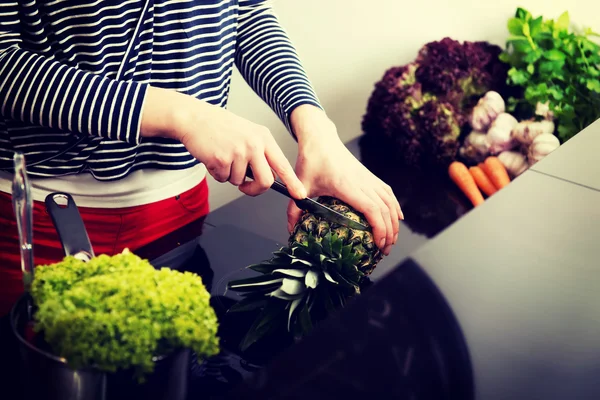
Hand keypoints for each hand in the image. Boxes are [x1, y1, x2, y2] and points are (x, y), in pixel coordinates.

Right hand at [140, 86, 305, 198]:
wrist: (193, 117)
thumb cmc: (219, 127)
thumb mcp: (247, 133)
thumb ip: (260, 152)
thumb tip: (267, 176)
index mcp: (263, 137)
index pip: (282, 164)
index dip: (293, 182)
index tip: (300, 194)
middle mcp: (254, 144)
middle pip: (266, 181)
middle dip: (255, 189)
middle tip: (245, 186)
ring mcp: (239, 151)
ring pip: (240, 181)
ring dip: (229, 175)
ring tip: (222, 157)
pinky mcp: (222, 159)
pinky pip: (223, 179)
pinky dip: (216, 173)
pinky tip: (213, 157)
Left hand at [288, 105, 402, 254]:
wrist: (320, 139)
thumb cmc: (311, 161)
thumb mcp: (301, 186)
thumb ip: (294, 209)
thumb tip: (290, 231)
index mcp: (347, 186)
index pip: (371, 209)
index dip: (380, 228)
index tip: (379, 244)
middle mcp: (362, 182)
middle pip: (384, 209)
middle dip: (389, 232)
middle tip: (385, 251)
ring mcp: (368, 178)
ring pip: (389, 201)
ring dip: (394, 221)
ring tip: (392, 239)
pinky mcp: (369, 175)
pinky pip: (387, 192)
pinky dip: (395, 206)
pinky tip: (397, 217)